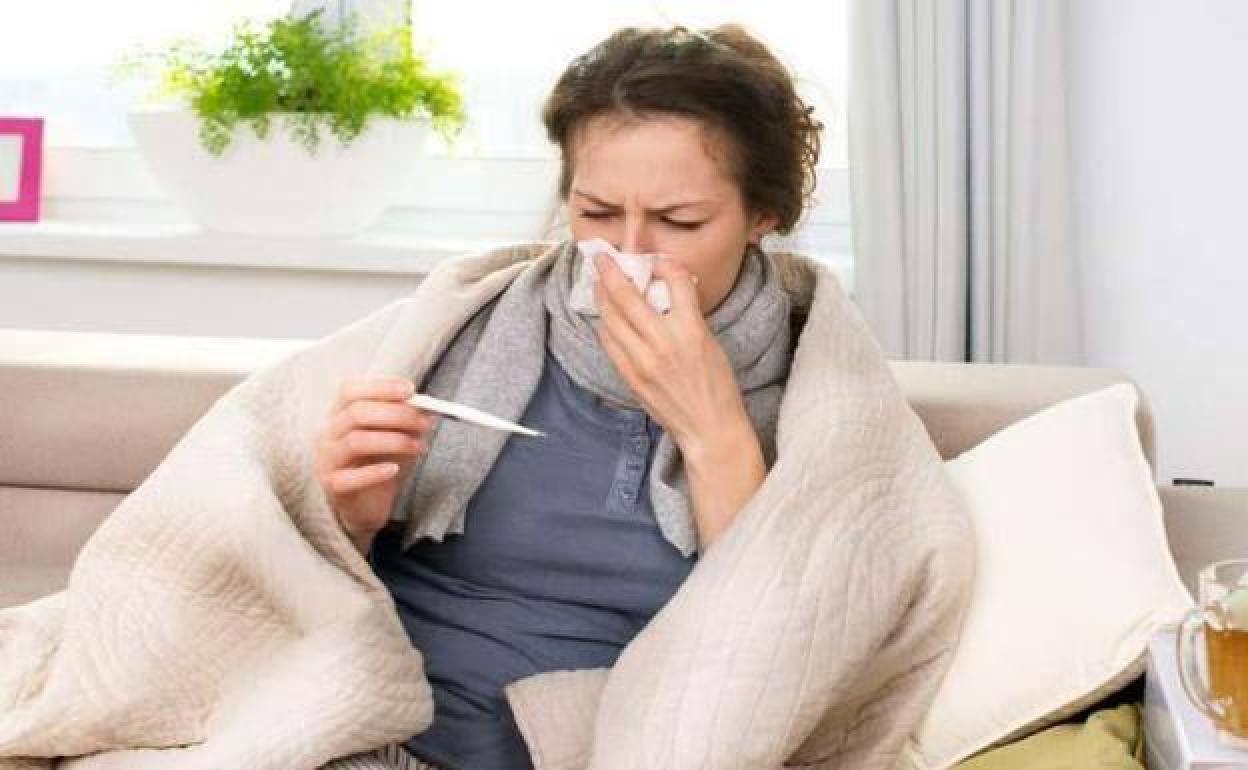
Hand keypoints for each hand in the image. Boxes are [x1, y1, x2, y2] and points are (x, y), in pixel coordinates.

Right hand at [314, 376, 436, 551]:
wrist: (367, 505)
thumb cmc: (379, 463)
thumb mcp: (394, 437)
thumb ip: (405, 421)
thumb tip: (428, 407)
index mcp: (339, 415)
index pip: (350, 390)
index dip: (380, 387)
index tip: (410, 390)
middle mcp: (327, 434)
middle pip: (356, 413)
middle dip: (396, 414)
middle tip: (425, 422)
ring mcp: (326, 460)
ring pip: (356, 441)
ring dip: (394, 440)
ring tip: (419, 447)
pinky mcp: (332, 486)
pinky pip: (351, 477)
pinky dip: (375, 472)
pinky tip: (394, 470)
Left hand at [592, 253, 748, 456]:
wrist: (709, 428)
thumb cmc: (716, 387)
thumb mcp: (710, 342)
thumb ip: (688, 315)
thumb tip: (667, 292)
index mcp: (692, 330)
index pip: (674, 281)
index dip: (664, 265)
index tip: (657, 262)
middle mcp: (664, 342)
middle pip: (627, 296)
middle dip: (611, 272)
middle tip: (602, 259)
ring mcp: (643, 361)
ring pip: (611, 318)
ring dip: (602, 296)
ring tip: (599, 284)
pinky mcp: (631, 376)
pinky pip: (609, 343)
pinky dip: (605, 326)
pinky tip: (606, 318)